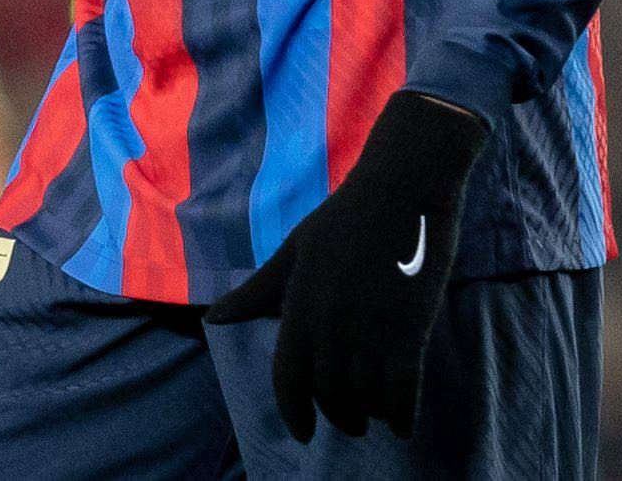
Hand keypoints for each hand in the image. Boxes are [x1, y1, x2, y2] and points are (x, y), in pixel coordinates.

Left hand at [205, 92, 485, 441]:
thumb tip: (213, 317)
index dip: (294, 413)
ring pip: (365, 396)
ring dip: (369, 413)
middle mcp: (330, 327)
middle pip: (330, 395)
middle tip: (347, 422)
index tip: (302, 433)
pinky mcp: (409, 331)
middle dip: (339, 417)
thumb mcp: (292, 252)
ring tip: (373, 413)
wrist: (401, 189)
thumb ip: (256, 292)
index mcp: (298, 308)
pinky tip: (402, 424)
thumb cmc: (343, 218)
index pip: (288, 379)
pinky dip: (402, 414)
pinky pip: (403, 390)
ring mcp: (370, 330)